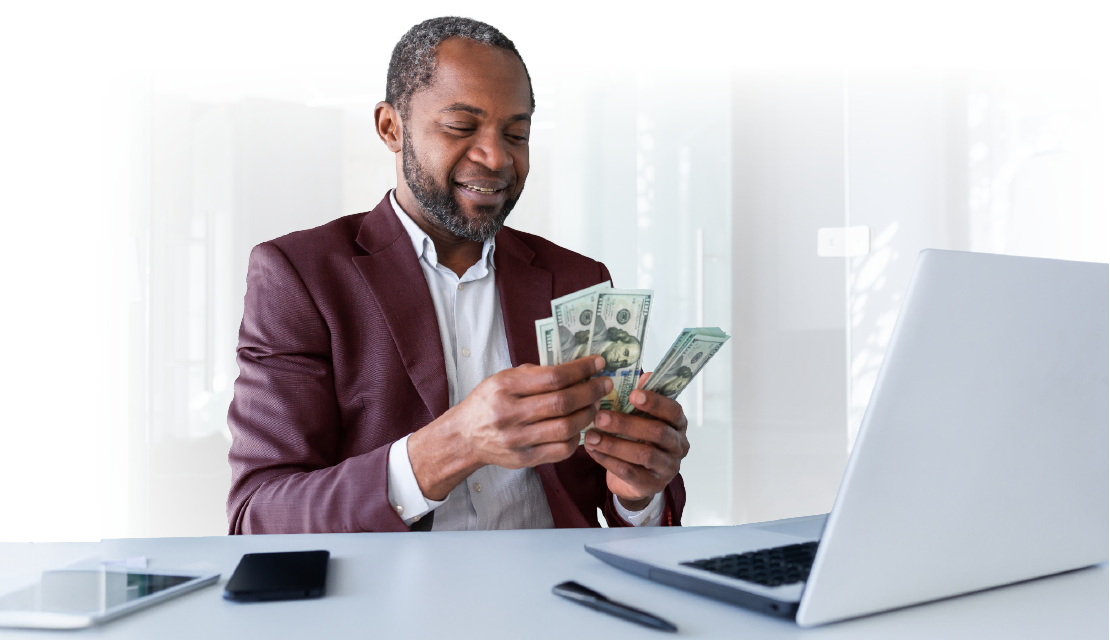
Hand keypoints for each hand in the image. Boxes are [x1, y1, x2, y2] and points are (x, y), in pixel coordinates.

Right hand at [408, 355, 611, 499]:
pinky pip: (561, 450)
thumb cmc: (489, 402)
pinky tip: (580, 427)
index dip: (581, 369)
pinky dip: (577, 437)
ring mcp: (517, 439)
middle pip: (563, 402)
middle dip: (591, 391)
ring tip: (595, 405)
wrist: (465, 436)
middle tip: (604, 384)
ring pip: (566, 427)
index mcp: (505, 387)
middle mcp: (510, 413)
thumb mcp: (504, 378)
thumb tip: (576, 369)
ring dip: (588, 414)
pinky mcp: (525, 459)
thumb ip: (536, 374)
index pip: (553, 377)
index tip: (598, 363)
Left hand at [582, 372, 689, 510]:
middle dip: (626, 423)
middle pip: (657, 432)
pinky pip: (630, 472)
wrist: (635, 477)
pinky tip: (593, 451)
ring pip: (643, 454)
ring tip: (591, 436)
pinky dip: (609, 460)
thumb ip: (640, 397)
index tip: (632, 394)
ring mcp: (668, 467)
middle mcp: (679, 445)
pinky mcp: (652, 485)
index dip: (655, 402)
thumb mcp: (639, 416)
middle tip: (599, 417)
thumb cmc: (637, 437)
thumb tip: (642, 374)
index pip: (673, 411)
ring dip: (614, 444)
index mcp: (678, 424)